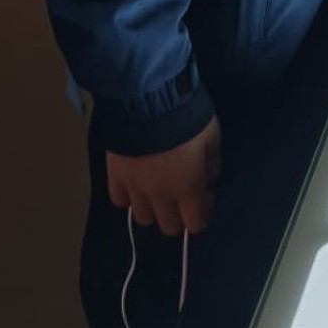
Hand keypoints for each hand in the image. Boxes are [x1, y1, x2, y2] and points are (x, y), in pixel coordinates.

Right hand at [104, 117, 220, 234]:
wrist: (148, 100)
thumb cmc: (187, 118)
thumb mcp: (213, 138)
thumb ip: (212, 166)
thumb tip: (207, 182)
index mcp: (188, 189)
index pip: (195, 225)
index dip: (201, 214)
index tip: (203, 194)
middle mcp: (161, 197)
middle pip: (168, 227)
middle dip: (178, 215)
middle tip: (180, 194)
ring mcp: (135, 189)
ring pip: (143, 218)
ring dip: (152, 208)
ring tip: (155, 189)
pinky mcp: (115, 177)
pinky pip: (119, 200)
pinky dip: (128, 197)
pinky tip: (135, 183)